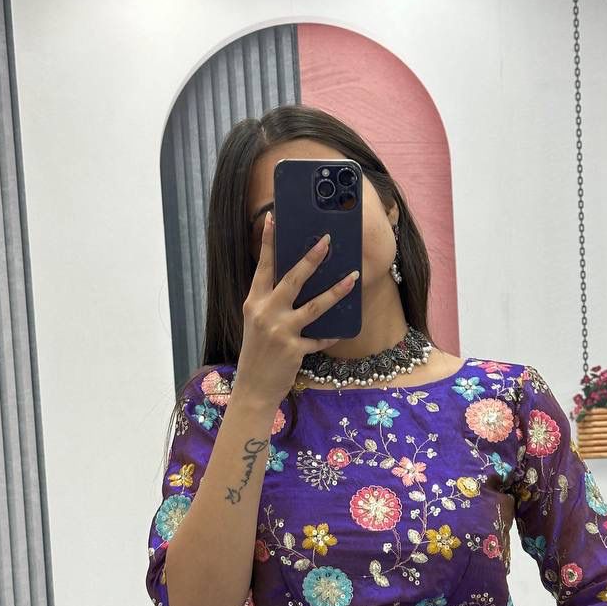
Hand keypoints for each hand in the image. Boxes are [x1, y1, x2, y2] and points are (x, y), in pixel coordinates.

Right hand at [236, 209, 359, 402]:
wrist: (254, 387)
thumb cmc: (258, 352)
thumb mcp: (257, 322)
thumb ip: (271, 302)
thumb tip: (294, 281)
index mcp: (254, 302)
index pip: (263, 267)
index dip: (267, 242)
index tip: (273, 218)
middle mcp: (266, 313)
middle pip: (292, 279)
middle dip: (311, 258)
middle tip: (327, 241)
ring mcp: (281, 331)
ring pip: (315, 306)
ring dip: (336, 291)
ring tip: (352, 278)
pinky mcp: (295, 349)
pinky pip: (320, 338)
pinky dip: (330, 335)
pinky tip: (340, 331)